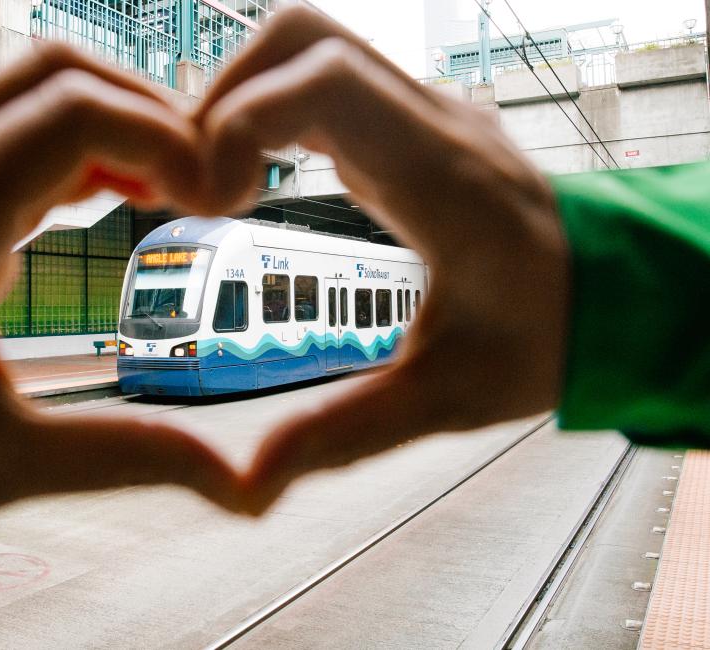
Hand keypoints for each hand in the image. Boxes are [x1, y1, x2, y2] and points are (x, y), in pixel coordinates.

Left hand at [0, 44, 241, 523]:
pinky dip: (63, 150)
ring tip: (165, 186)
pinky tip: (100, 200)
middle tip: (200, 176)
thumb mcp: (4, 466)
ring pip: (18, 95)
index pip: (72, 115)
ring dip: (103, 122)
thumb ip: (129, 457)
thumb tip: (238, 483)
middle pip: (47, 75)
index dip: (164, 137)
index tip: (213, 195)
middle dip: (143, 110)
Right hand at [194, 7, 570, 510]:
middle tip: (196, 186)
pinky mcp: (408, 121)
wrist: (610, 292)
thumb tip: (251, 480)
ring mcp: (422, 111)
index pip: (322, 80)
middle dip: (222, 99)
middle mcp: (431, 122)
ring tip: (216, 183)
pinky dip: (271, 111)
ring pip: (308, 46)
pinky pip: (325, 79)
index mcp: (442, 177)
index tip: (209, 199)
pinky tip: (256, 178)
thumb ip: (346, 431)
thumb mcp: (446, 399)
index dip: (237, 120)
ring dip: (242, 100)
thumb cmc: (544, 338)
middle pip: (301, 37)